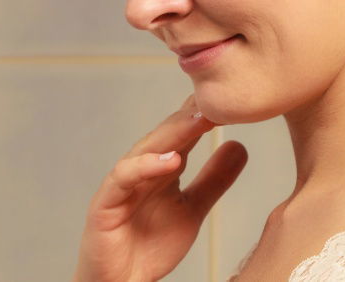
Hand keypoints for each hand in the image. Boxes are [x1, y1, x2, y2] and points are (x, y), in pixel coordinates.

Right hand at [72, 94, 247, 281]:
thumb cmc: (149, 245)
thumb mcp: (192, 209)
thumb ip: (213, 180)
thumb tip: (240, 145)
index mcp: (160, 167)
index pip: (182, 134)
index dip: (202, 115)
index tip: (228, 99)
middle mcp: (140, 168)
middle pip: (166, 135)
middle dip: (189, 116)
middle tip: (215, 100)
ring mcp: (122, 183)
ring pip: (145, 149)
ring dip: (172, 134)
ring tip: (198, 121)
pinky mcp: (105, 202)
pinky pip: (123, 178)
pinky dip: (145, 167)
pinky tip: (170, 160)